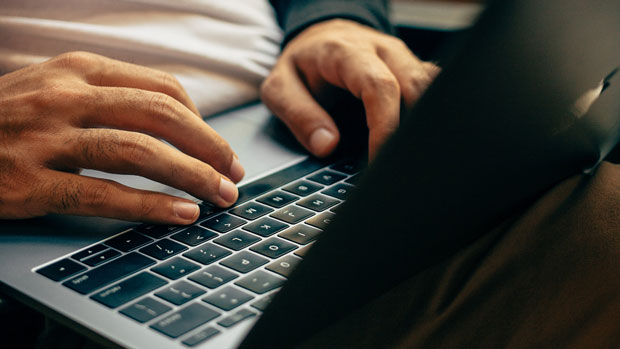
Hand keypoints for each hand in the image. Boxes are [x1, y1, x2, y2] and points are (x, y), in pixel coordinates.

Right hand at [0, 52, 243, 223]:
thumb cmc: (8, 118)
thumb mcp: (57, 88)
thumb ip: (111, 97)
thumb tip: (177, 123)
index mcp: (79, 69)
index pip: (163, 88)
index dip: (202, 122)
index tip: (220, 148)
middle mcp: (66, 96)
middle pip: (161, 116)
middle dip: (209, 148)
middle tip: (233, 174)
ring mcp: (45, 138)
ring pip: (139, 151)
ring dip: (191, 176)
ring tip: (219, 196)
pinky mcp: (29, 182)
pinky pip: (103, 195)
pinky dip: (150, 205)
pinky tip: (179, 214)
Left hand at [261, 19, 438, 158]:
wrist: (319, 38)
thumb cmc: (302, 65)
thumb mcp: (280, 87)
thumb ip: (299, 114)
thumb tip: (327, 144)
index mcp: (347, 52)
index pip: (380, 87)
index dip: (385, 126)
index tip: (379, 158)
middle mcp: (382, 50)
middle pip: (417, 86)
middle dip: (412, 130)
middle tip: (399, 167)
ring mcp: (402, 59)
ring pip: (433, 87)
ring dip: (426, 123)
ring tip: (411, 158)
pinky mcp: (413, 69)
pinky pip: (434, 89)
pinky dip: (430, 116)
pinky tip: (417, 142)